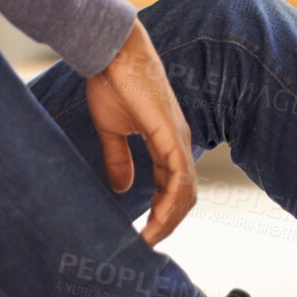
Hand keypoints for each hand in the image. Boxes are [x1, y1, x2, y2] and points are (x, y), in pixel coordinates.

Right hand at [84, 17, 197, 247]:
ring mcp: (176, 138)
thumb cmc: (112, 81)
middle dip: (168, 222)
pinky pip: (178, 178)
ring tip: (150, 240)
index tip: (144, 234)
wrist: (112, 52)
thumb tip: (123, 188)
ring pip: (185, 191)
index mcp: (165, 140)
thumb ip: (119, 159)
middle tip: (148, 245)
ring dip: (170, 220)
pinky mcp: (170, 135)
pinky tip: (156, 222)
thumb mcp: (112, 129)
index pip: (172, 185)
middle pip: (184, 194)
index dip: (162, 212)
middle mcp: (177, 141)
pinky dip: (170, 205)